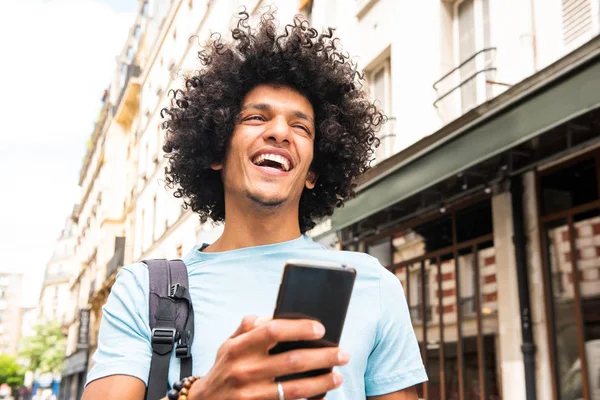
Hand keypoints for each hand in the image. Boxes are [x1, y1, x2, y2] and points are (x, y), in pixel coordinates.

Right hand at [188, 315, 348, 399]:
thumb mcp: (229, 343)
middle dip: (322, 357)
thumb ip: (249, 327)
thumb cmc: (225, 367)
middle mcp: (244, 370)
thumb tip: (276, 314)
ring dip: (321, 382)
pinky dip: (308, 398)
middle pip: (291, 361)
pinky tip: (322, 392)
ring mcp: (250, 394)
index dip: (299, 328)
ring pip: (295, 388)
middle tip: (342, 353)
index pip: (272, 331)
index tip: (321, 328)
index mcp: (238, 347)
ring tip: (338, 375)